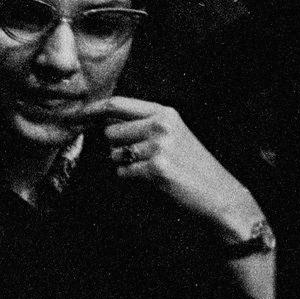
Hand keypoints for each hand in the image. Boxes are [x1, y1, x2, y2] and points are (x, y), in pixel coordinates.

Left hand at [86, 97, 263, 237]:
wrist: (221, 195)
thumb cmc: (193, 166)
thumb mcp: (173, 134)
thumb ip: (143, 123)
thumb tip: (101, 119)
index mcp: (165, 113)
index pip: (118, 104)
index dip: (94, 109)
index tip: (78, 114)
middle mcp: (162, 125)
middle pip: (110, 131)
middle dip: (118, 147)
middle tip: (142, 158)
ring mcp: (159, 146)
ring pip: (114, 153)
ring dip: (125, 164)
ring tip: (151, 168)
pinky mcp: (156, 168)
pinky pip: (122, 172)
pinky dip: (132, 178)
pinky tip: (154, 180)